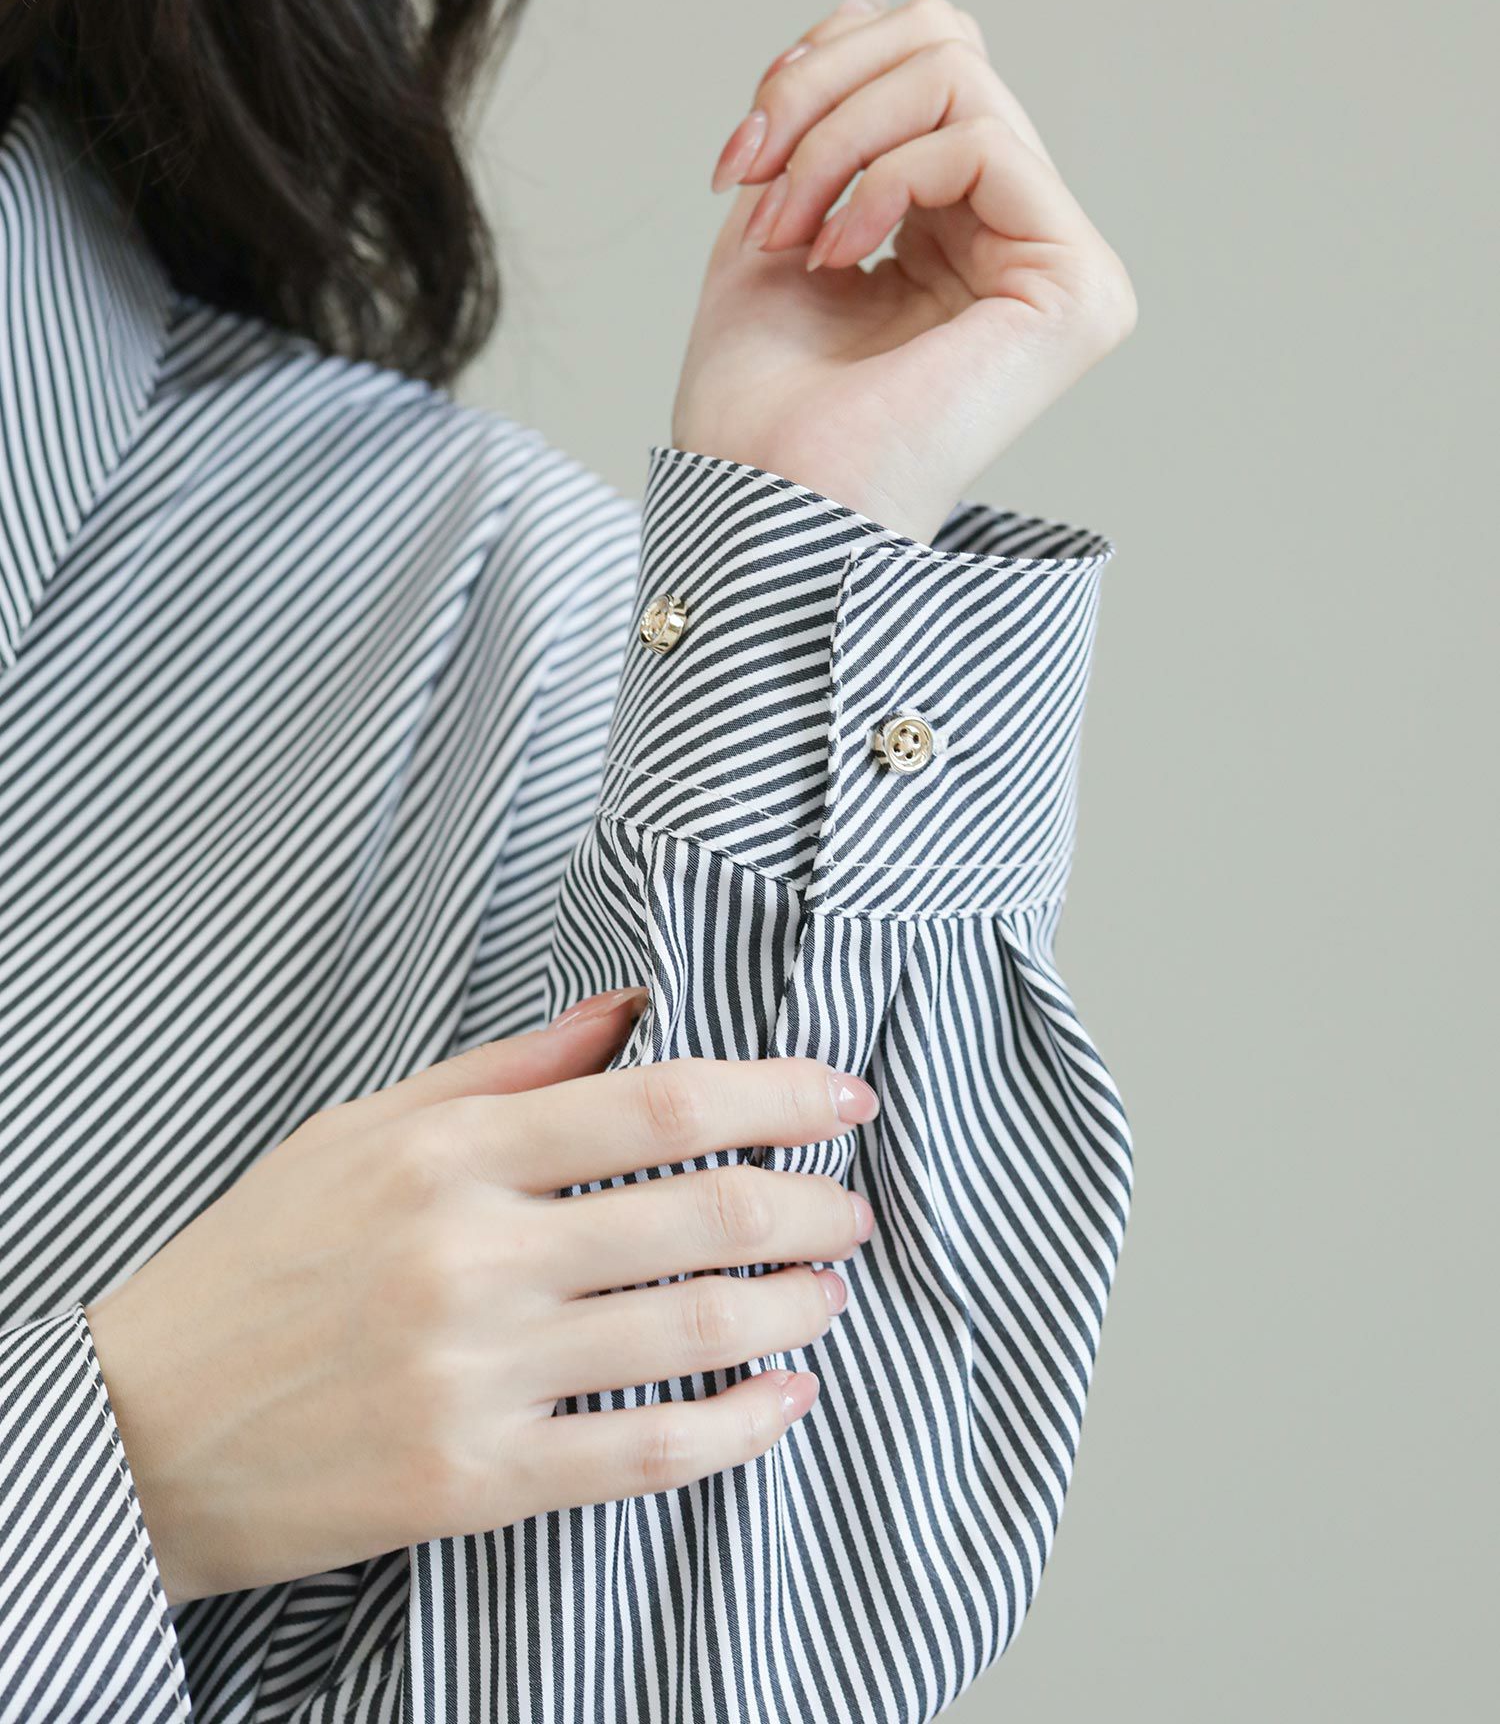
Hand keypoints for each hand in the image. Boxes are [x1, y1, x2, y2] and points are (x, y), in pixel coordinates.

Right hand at [86, 990, 877, 1602]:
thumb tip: (630, 1008)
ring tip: (827, 1289)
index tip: (842, 1097)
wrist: (137, 1431)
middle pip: (702, 1212)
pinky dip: (739, 1425)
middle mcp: (471, 1254)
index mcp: (449, 1152)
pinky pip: (645, 1454)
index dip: (778, 1094)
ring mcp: (476, 1373)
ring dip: (793, 1305)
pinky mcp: (473, 1482)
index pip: (661, 1103)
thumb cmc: (255, 1263)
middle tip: (850, 1206)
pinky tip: (783, 1396)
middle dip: (810, 1204)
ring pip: (693, 1328)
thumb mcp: (360, 1129)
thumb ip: (505, 1068)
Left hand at [672, 0, 1136, 543]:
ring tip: (789, 231)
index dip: (816, 73)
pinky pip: (981, 139)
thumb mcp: (774, 222)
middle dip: (821, 88)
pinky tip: (840, 251)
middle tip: (754, 177)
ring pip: (959, 73)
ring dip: (836, 136)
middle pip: (947, 45)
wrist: (760, 508)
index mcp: (956, 236)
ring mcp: (1058, 269)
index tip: (735, 163)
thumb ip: (825, 121)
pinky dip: (883, 172)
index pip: (921, 68)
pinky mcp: (1076, 290)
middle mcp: (1018, 246)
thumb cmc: (757, 410)